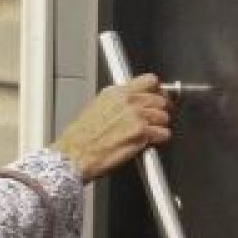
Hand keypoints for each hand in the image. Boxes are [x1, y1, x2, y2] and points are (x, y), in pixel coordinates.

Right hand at [50, 74, 171, 182]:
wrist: (74, 155)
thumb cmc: (79, 138)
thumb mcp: (95, 108)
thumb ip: (117, 102)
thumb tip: (132, 102)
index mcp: (115, 93)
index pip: (150, 81)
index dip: (156, 91)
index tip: (157, 97)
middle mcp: (127, 101)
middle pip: (160, 100)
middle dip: (160, 111)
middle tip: (155, 120)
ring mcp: (136, 116)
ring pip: (164, 117)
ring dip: (160, 126)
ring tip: (149, 133)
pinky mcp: (141, 133)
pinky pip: (164, 133)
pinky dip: (160, 139)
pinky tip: (148, 142)